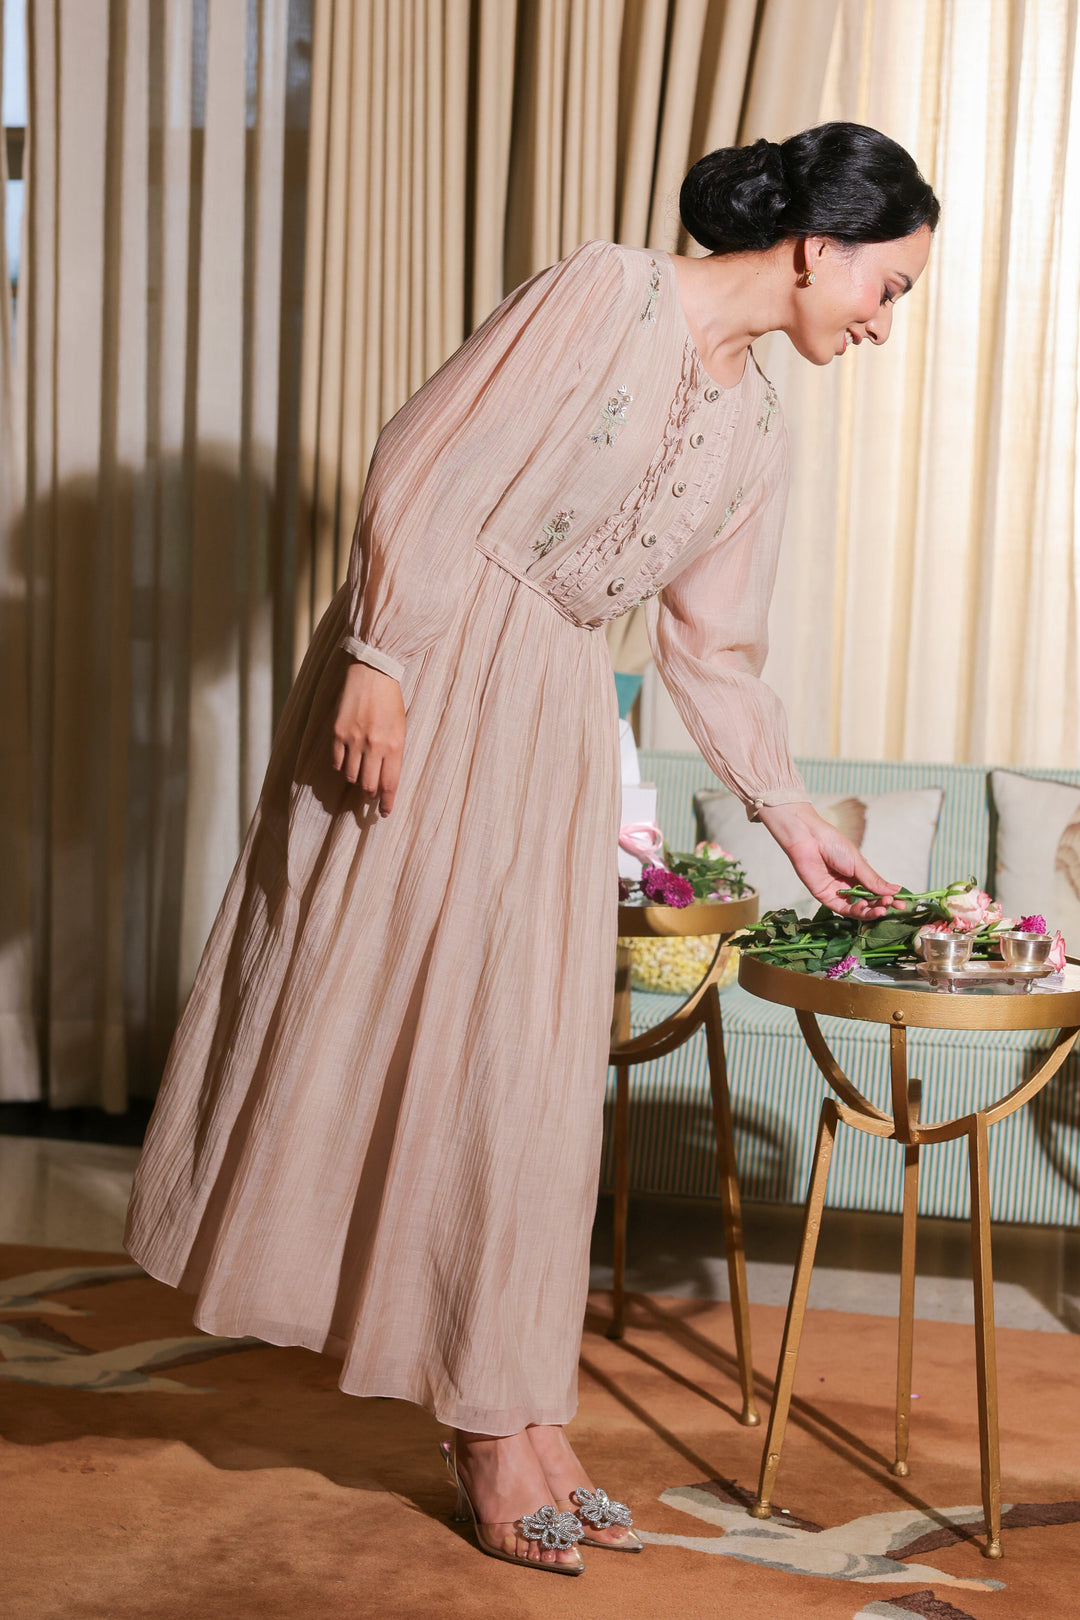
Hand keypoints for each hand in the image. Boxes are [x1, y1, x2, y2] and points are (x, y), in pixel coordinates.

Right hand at [331, 659, 405, 814]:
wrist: (373, 673)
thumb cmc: (391, 701)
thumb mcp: (401, 728)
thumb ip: (394, 753)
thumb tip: (385, 778)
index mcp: (395, 746)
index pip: (390, 785)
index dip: (386, 803)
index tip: (383, 813)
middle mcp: (374, 746)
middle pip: (368, 785)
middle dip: (370, 793)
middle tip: (370, 793)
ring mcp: (354, 740)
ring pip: (350, 776)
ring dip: (355, 779)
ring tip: (359, 772)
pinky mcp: (338, 733)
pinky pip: (336, 761)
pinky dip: (340, 765)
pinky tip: (345, 760)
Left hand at [757, 802, 900, 918]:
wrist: (809, 838)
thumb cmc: (833, 844)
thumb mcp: (858, 863)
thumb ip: (874, 880)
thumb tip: (895, 891)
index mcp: (858, 875)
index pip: (876, 892)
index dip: (889, 899)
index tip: (902, 904)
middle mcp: (849, 886)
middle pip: (868, 903)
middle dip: (882, 906)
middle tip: (893, 907)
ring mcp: (837, 893)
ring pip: (857, 909)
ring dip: (870, 912)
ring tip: (882, 909)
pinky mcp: (825, 897)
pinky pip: (843, 909)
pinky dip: (855, 911)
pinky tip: (865, 908)